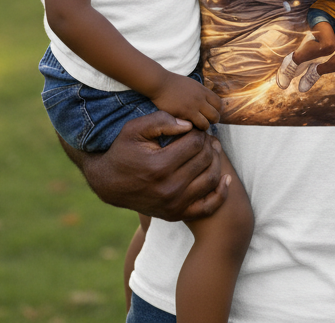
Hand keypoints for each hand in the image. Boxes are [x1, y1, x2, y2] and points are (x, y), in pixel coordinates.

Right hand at [61, 112, 228, 221]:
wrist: (109, 184)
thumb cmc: (123, 152)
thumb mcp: (134, 129)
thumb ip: (161, 120)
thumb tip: (189, 124)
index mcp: (159, 166)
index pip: (195, 144)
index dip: (199, 132)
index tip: (194, 129)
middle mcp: (169, 188)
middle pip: (206, 160)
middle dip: (208, 144)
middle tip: (205, 138)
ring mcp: (174, 204)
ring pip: (211, 179)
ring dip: (217, 162)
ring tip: (211, 151)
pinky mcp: (177, 214)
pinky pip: (208, 207)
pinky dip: (221, 193)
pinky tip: (225, 178)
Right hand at [150, 72, 221, 130]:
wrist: (160, 83)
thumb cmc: (174, 84)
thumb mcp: (193, 84)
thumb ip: (201, 93)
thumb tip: (208, 103)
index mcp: (203, 91)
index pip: (219, 104)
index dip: (217, 110)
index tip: (211, 113)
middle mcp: (200, 99)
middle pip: (215, 115)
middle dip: (213, 121)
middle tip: (207, 122)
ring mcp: (192, 107)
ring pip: (206, 124)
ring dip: (203, 127)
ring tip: (197, 126)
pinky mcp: (183, 114)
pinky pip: (193, 126)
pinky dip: (192, 128)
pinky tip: (188, 126)